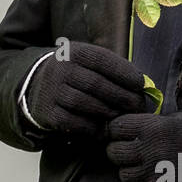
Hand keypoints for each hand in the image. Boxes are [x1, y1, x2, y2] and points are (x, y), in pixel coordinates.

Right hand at [26, 41, 147, 136]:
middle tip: (137, 106)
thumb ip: (112, 70)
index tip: (141, 85)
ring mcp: (51, 91)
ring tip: (122, 117)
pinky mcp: (47, 112)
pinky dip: (92, 127)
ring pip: (85, 103)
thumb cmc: (76, 75)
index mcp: (73, 52)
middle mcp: (60, 68)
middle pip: (96, 84)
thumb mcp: (88, 62)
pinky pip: (74, 122)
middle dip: (121, 97)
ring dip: (108, 113)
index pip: (102, 60)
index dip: (124, 73)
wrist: (37, 86)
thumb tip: (144, 85)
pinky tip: (103, 129)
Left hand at [105, 111, 181, 181]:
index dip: (115, 131)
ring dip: (130, 173)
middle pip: (114, 153)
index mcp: (152, 127)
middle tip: (129, 154)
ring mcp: (154, 175)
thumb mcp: (175, 120)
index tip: (120, 135)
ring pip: (123, 175)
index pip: (115, 128)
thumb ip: (149, 124)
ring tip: (143, 170)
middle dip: (119, 152)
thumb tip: (127, 129)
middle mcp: (149, 150)